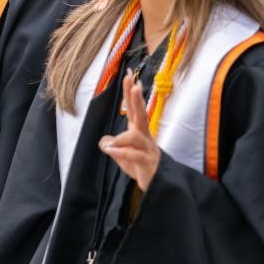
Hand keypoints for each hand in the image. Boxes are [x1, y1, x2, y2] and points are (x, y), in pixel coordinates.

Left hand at [99, 70, 161, 191]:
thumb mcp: (123, 157)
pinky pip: (135, 155)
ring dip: (122, 137)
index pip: (134, 110)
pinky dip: (122, 152)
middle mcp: (146, 138)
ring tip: (108, 145)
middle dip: (137, 100)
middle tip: (134, 84)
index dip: (130, 94)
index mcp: (139, 133)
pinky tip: (111, 151)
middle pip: (141, 116)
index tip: (128, 75)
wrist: (159, 188)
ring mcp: (149, 150)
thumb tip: (103, 140)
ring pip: (137, 136)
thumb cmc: (142, 168)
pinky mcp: (148, 164)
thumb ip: (114, 146)